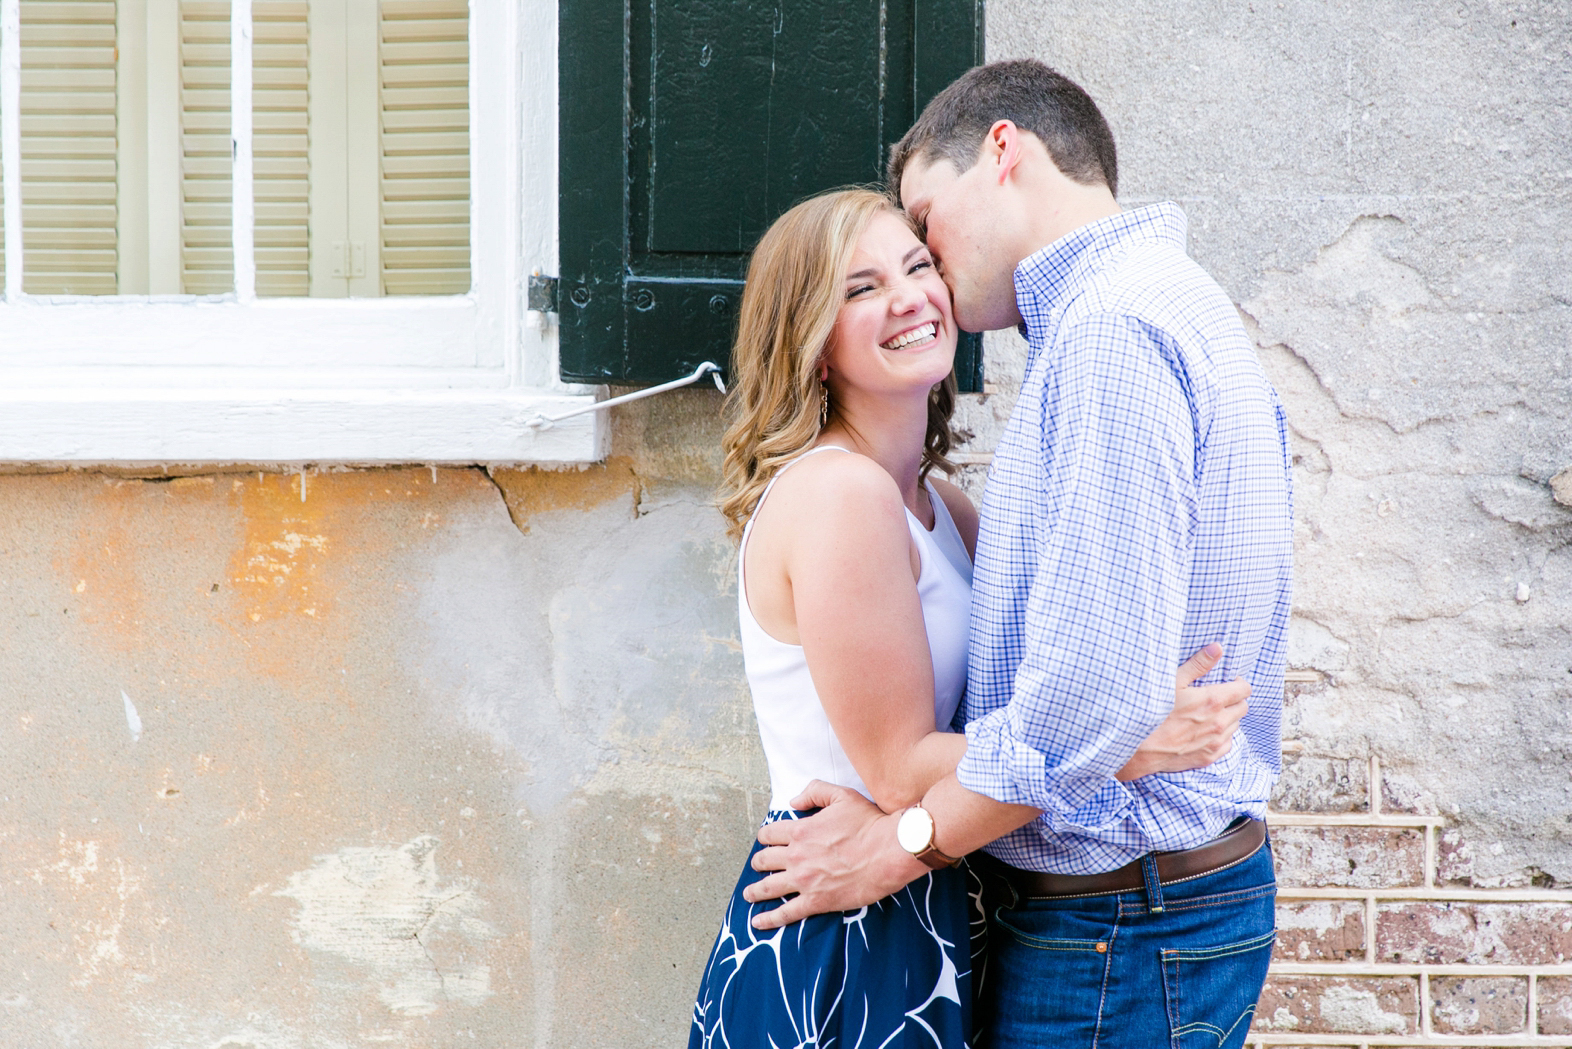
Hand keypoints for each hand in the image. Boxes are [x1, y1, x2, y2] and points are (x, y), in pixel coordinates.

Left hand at [742, 780, 926, 929]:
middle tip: (757, 866)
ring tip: (748, 895)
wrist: (888, 851)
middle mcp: (797, 856)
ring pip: (769, 887)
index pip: (769, 834)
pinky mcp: (816, 901)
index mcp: (800, 831)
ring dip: (755, 891)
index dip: (765, 837)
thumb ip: (814, 791)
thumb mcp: (841, 796)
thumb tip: (793, 801)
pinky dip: (769, 919)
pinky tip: (758, 922)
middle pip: (764, 860)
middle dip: (758, 863)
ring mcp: (804, 880)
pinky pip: (786, 913)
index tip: (765, 841)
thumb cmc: (868, 823)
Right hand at [1117, 643, 1249, 780]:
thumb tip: (1218, 648)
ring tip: (1209, 713)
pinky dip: (1221, 736)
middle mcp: (1219, 723)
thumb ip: (1198, 664)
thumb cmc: (1152, 711)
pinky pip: (1227, 744)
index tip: (1230, 682)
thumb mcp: (1172, 681)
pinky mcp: (1209, 757)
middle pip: (1243, 707)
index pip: (1244, 690)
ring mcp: (1215, 742)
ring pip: (1236, 725)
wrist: (1138, 748)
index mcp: (1212, 701)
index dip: (1239, 683)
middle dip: (1235, 699)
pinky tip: (1206, 731)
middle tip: (1219, 696)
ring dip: (1228, 717)